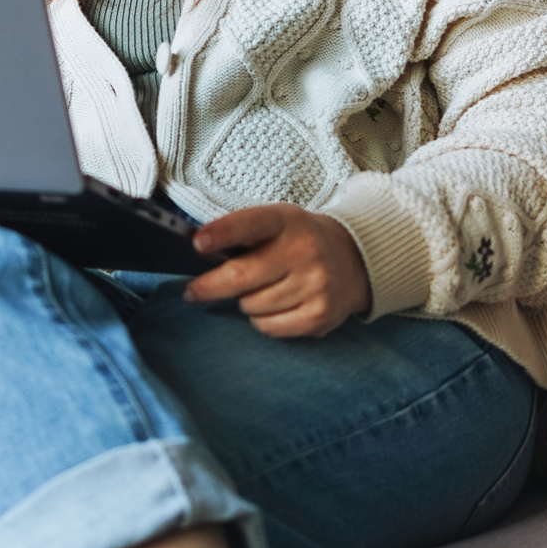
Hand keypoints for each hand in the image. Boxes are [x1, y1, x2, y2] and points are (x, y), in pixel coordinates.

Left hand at [184, 203, 371, 336]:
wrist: (354, 259)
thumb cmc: (298, 240)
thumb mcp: (276, 221)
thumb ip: (241, 233)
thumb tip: (197, 253)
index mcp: (286, 220)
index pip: (250, 224)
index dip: (222, 233)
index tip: (198, 243)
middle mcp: (304, 250)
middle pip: (242, 276)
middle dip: (209, 286)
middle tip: (192, 292)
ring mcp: (315, 285)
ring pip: (251, 305)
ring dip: (244, 301)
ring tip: (260, 289)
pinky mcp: (320, 315)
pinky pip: (268, 327)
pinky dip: (261, 320)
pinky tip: (274, 306)